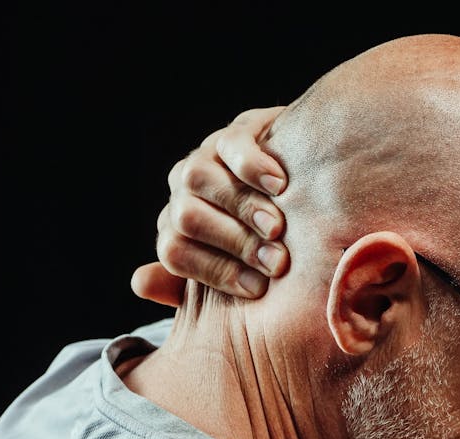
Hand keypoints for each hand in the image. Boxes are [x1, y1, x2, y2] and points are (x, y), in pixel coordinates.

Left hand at [131, 106, 290, 306]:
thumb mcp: (244, 270)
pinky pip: (231, 143)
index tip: (257, 289)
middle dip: (234, 243)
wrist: (319, 187)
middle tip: (276, 263)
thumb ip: (192, 283)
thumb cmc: (277, 243)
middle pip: (186, 217)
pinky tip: (280, 186)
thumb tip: (140, 282)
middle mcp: (185, 189)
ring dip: (241, 207)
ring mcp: (209, 155)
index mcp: (180, 226)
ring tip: (276, 228)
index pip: (174, 251)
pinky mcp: (242, 128)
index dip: (214, 271)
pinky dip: (253, 166)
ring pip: (199, 178)